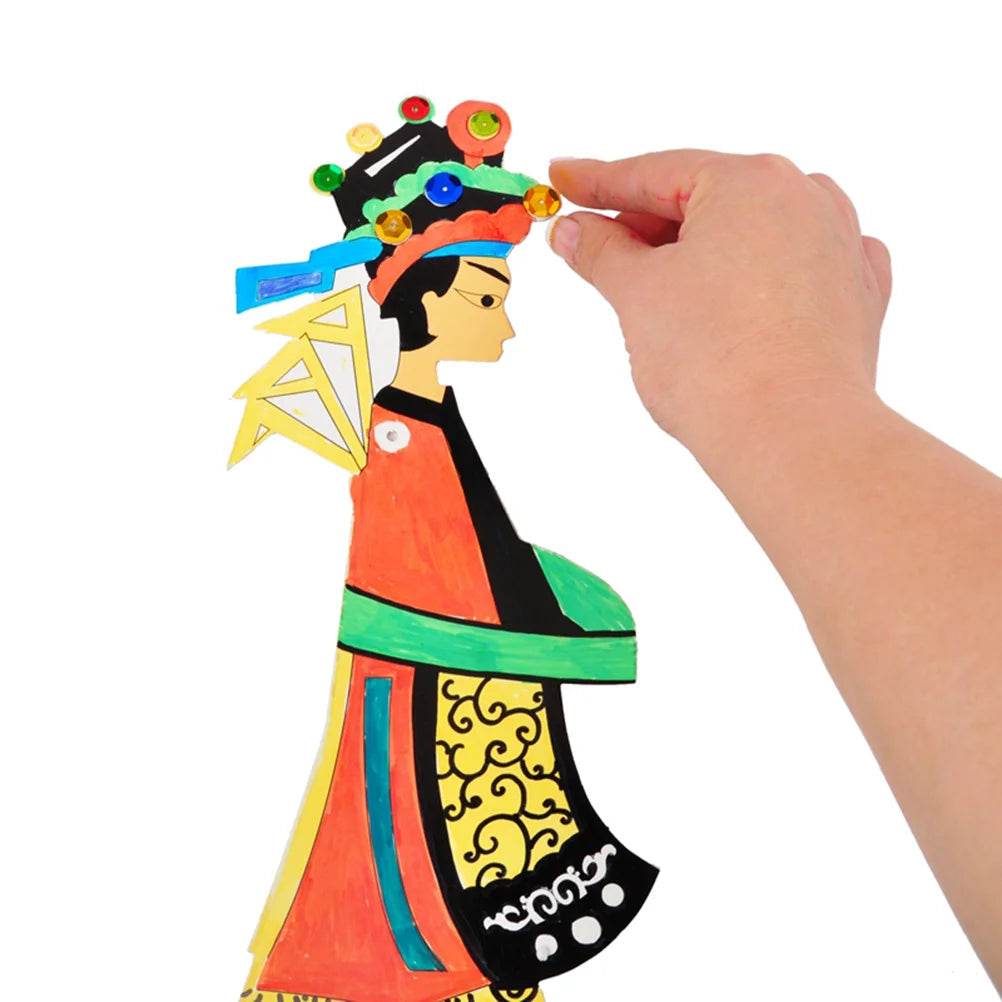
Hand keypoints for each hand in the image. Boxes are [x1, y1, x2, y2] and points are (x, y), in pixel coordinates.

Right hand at [548, 151, 891, 458]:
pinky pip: (797, 268)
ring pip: (754, 234)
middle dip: (648, 226)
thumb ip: (602, 252)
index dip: (600, 182)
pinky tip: (737, 299)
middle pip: (706, 200)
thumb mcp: (637, 295)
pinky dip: (760, 278)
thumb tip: (576, 232)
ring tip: (664, 289)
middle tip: (599, 249)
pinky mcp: (857, 297)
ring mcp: (840, 246)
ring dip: (705, 253)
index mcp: (750, 182)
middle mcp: (805, 199)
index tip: (567, 181)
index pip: (654, 173)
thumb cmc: (720, 364)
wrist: (792, 436)